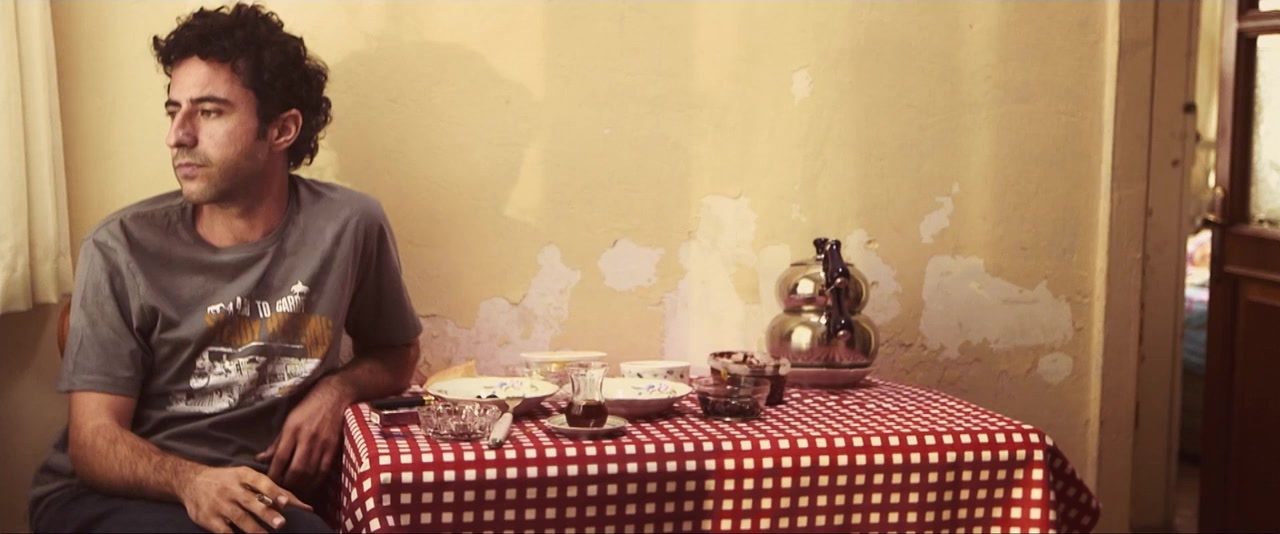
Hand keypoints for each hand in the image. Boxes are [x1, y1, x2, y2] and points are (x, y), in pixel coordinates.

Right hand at [176, 465, 312, 533]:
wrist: (191, 481)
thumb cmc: (228, 480)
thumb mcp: (247, 477)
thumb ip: (273, 490)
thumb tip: (305, 506)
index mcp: (243, 475)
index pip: (261, 482)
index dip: (274, 492)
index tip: (286, 503)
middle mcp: (231, 489)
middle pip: (251, 502)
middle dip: (266, 513)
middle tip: (281, 523)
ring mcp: (219, 504)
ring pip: (239, 518)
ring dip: (255, 529)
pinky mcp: (209, 519)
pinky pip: (224, 532)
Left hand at [256, 378, 349, 491]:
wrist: (335, 396)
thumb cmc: (308, 406)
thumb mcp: (288, 420)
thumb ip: (276, 442)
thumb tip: (260, 459)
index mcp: (292, 430)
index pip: (280, 458)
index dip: (273, 474)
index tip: (268, 483)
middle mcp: (307, 438)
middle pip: (295, 470)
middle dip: (287, 484)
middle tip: (281, 490)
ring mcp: (322, 444)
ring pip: (310, 473)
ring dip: (300, 486)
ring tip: (293, 490)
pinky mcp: (333, 448)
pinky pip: (323, 471)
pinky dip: (315, 482)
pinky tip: (309, 486)